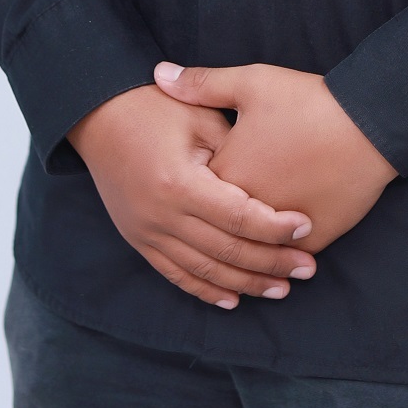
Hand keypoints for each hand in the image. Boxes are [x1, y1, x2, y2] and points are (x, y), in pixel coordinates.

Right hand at [68, 85, 317, 308]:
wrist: (99, 115)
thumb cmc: (156, 107)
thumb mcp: (200, 115)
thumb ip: (235, 149)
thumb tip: (276, 181)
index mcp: (178, 182)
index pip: (237, 216)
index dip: (275, 226)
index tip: (307, 227)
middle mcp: (160, 216)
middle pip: (226, 251)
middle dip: (270, 262)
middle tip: (307, 268)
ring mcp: (146, 233)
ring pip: (204, 271)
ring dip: (245, 283)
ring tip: (282, 288)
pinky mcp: (139, 240)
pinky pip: (176, 274)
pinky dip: (206, 290)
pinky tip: (234, 300)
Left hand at [153, 61, 397, 252]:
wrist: (369, 124)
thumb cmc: (308, 102)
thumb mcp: (251, 83)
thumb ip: (202, 85)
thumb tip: (158, 75)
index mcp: (226, 173)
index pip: (193, 192)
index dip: (191, 186)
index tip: (188, 181)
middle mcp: (248, 209)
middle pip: (218, 229)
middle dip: (210, 230)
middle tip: (202, 230)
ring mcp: (279, 230)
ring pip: (251, 251)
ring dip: (244, 257)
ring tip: (241, 259)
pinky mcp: (312, 239)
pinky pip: (287, 255)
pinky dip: (280, 257)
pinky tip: (276, 262)